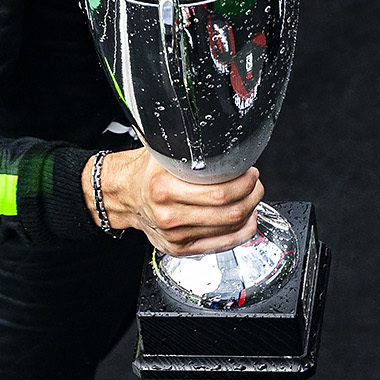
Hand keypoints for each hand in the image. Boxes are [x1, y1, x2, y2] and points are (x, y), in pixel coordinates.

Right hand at [84, 147, 263, 255]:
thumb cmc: (146, 172)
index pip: (219, 193)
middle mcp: (169, 215)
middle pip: (228, 212)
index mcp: (165, 188)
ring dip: (249, 212)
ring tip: (251, 197)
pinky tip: (246, 220)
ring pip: (228, 229)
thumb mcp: (162, 150)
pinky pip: (221, 245)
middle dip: (251, 196)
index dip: (243, 183)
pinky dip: (241, 232)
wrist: (124, 196)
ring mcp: (176, 236)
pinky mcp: (180, 249)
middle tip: (255, 183)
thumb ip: (188, 144)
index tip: (250, 172)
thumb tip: (215, 130)